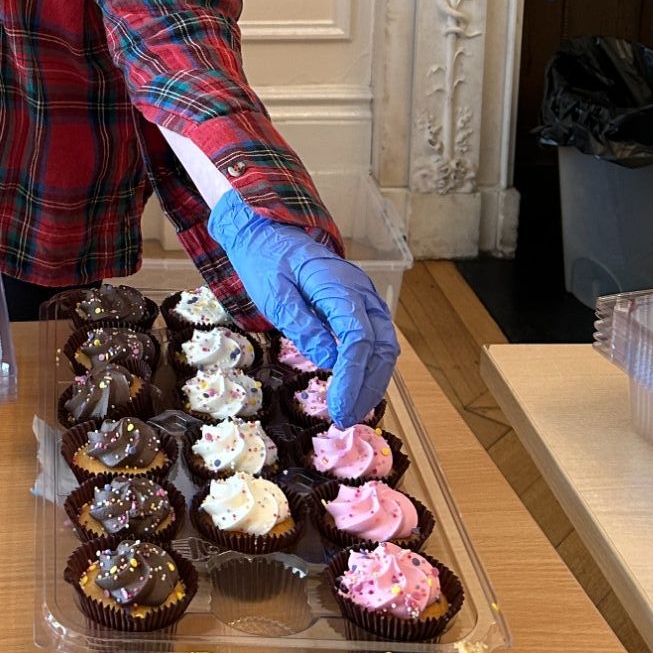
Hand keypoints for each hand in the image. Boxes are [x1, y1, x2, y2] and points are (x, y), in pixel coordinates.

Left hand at [206, 193, 397, 427]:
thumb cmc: (268, 262)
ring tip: (350, 412)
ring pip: (384, 346)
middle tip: (344, 418)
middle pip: (380, 345)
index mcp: (338, 284)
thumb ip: (301, 324)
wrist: (270, 234)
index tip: (340, 407)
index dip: (353, 376)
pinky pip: (375, 341)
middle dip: (366, 386)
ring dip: (372, 382)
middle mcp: (361, 291)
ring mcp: (366, 298)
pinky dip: (369, 369)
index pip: (359, 337)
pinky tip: (354, 391)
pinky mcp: (362, 308)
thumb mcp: (273, 294)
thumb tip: (328, 360)